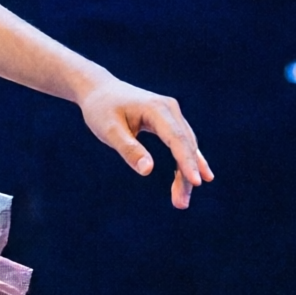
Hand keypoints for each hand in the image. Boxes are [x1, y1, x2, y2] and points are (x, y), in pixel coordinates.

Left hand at [78, 78, 211, 208]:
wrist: (99, 90)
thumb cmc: (101, 109)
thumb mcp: (109, 130)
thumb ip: (128, 149)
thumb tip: (148, 170)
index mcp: (157, 108)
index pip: (177, 139)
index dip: (186, 162)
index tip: (196, 182)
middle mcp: (170, 109)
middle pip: (185, 146)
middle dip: (186, 175)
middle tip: (181, 204)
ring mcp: (172, 114)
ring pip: (186, 147)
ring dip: (186, 173)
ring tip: (181, 201)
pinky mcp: (169, 121)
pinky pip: (181, 144)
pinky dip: (185, 162)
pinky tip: (195, 178)